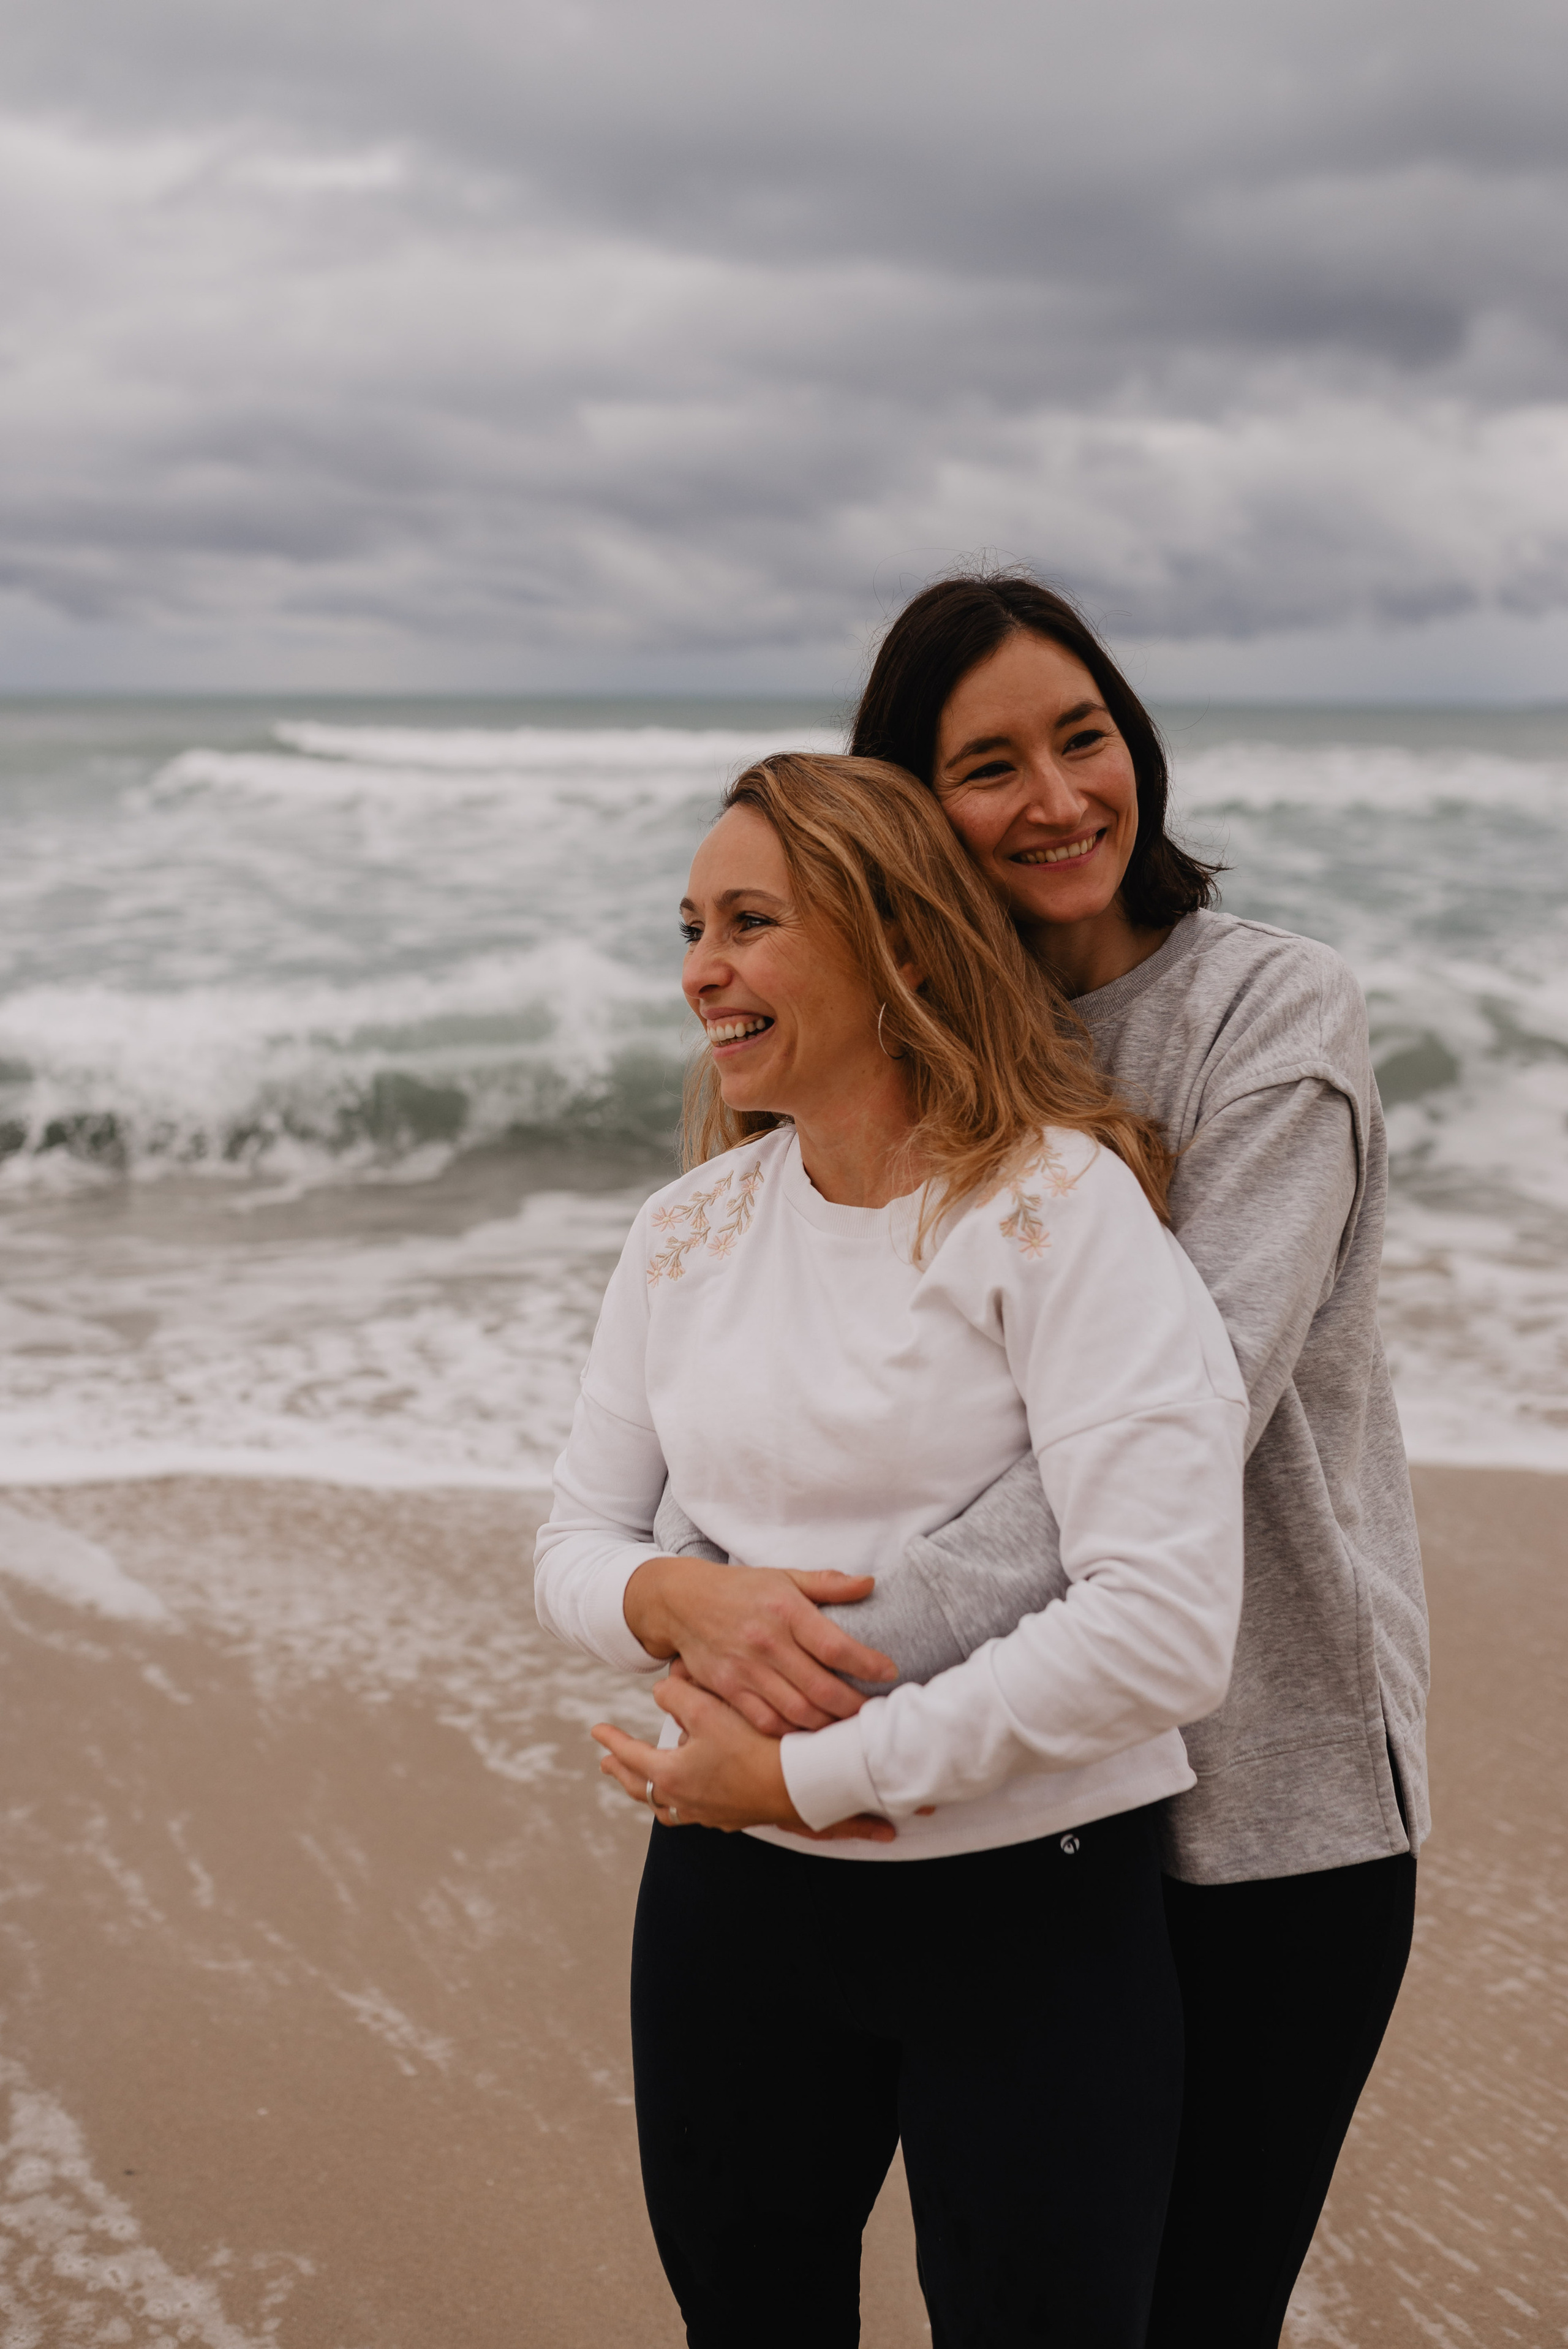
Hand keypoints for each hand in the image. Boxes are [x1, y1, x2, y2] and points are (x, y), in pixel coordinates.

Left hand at [592, 1674, 895, 1840]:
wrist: (800, 1783)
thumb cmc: (755, 1745)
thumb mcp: (711, 1710)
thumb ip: (677, 1695)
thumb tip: (659, 1692)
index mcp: (671, 1775)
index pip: (630, 1756)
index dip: (612, 1740)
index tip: (595, 1731)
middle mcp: (685, 1801)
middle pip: (642, 1789)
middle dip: (623, 1773)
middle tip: (607, 1764)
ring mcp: (709, 1814)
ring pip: (667, 1808)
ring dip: (651, 1794)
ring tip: (647, 1786)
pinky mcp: (733, 1818)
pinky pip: (696, 1814)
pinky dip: (683, 1803)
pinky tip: (694, 1796)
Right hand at [621, 1554, 896, 1734]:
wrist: (680, 1601)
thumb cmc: (740, 1589)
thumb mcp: (784, 1577)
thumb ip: (828, 1583)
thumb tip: (870, 1583)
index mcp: (786, 1610)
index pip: (835, 1646)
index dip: (867, 1664)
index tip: (889, 1673)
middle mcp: (766, 1642)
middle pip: (819, 1688)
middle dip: (853, 1707)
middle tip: (874, 1715)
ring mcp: (744, 1669)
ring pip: (795, 1711)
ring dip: (826, 1725)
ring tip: (848, 1729)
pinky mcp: (726, 1689)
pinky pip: (765, 1721)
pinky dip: (790, 1733)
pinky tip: (809, 1733)